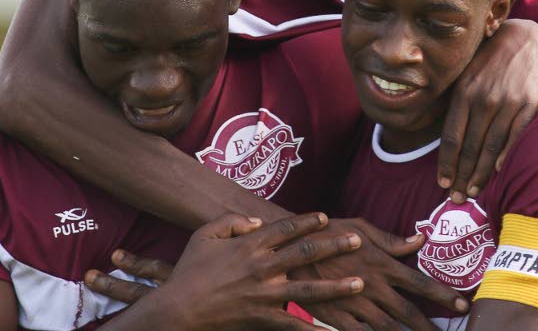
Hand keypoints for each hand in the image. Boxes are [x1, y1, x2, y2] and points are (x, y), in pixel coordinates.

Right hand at [85, 212, 363, 328]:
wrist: (178, 310)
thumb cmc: (189, 271)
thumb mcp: (204, 234)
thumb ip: (231, 220)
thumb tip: (256, 219)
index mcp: (250, 244)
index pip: (286, 228)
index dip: (308, 221)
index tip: (326, 218)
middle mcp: (262, 266)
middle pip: (306, 252)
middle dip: (335, 246)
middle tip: (358, 241)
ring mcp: (264, 294)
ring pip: (308, 289)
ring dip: (336, 286)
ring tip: (359, 283)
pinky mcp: (262, 317)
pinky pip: (293, 324)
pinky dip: (313, 329)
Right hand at [291, 217, 468, 330]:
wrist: (288, 248)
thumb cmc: (327, 232)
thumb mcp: (360, 227)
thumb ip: (392, 240)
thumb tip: (421, 239)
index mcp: (381, 263)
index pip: (419, 281)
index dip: (442, 294)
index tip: (462, 305)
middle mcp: (372, 286)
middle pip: (408, 312)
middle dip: (430, 327)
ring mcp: (354, 304)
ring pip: (387, 329)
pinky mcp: (336, 317)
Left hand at [437, 19, 537, 201]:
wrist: (523, 41)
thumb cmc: (488, 63)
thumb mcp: (465, 77)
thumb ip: (456, 106)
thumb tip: (446, 143)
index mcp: (463, 93)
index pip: (451, 138)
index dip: (446, 164)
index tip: (442, 184)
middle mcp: (483, 99)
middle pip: (469, 147)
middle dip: (461, 176)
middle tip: (456, 199)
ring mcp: (506, 102)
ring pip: (490, 146)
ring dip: (480, 173)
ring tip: (473, 191)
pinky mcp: (528, 104)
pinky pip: (514, 136)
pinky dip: (505, 156)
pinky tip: (496, 171)